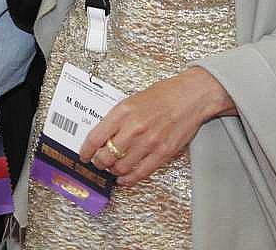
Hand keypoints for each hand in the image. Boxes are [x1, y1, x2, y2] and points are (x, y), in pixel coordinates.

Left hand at [79, 67, 233, 185]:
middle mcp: (134, 128)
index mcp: (123, 111)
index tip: (83, 155)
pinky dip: (128, 180)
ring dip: (113, 171)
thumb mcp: (133, 100)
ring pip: (120, 168)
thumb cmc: (164, 95)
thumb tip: (101, 136)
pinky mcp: (162, 153)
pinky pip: (140, 173)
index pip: (95, 138)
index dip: (86, 151)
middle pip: (105, 156)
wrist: (191, 96)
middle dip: (99, 162)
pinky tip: (124, 178)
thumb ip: (117, 118)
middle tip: (98, 162)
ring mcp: (149, 142)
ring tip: (113, 168)